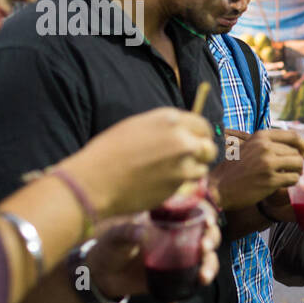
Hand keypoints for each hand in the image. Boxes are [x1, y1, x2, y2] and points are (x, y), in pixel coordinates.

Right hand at [60, 108, 215, 217]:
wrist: (95, 181)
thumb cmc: (108, 153)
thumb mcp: (137, 127)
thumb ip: (164, 128)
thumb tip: (182, 133)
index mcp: (169, 119)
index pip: (201, 124)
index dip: (200, 135)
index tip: (196, 141)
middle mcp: (181, 137)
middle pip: (208, 145)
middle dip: (202, 153)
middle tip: (191, 160)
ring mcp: (183, 161)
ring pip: (202, 166)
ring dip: (192, 170)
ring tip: (171, 173)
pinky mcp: (180, 183)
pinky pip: (191, 182)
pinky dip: (182, 183)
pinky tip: (163, 183)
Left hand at [89, 207, 220, 299]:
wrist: (100, 276)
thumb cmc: (108, 247)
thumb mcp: (114, 236)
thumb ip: (126, 232)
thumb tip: (143, 232)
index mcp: (166, 220)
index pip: (194, 212)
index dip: (206, 214)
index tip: (208, 221)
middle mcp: (178, 237)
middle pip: (206, 234)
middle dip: (212, 240)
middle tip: (204, 248)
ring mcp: (178, 258)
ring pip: (205, 260)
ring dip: (210, 267)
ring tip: (202, 278)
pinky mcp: (174, 278)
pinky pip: (188, 283)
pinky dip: (185, 293)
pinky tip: (173, 301)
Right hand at [210, 128, 303, 210]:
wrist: (218, 188)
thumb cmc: (235, 169)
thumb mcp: (249, 147)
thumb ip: (268, 144)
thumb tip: (296, 147)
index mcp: (260, 136)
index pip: (293, 136)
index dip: (302, 145)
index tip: (302, 153)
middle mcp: (264, 147)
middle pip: (296, 152)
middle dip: (297, 162)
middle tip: (291, 170)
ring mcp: (267, 163)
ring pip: (298, 164)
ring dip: (297, 172)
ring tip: (289, 176)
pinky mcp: (270, 180)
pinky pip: (293, 178)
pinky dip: (292, 182)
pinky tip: (283, 184)